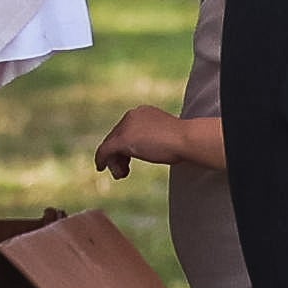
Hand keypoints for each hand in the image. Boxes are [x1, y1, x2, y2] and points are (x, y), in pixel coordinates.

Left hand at [95, 104, 225, 178]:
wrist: (186, 139)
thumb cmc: (183, 141)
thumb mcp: (166, 136)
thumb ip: (154, 138)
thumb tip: (151, 149)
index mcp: (142, 112)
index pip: (126, 129)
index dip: (125, 148)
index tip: (129, 161)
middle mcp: (132, 115)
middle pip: (116, 136)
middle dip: (118, 155)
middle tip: (123, 171)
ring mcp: (126, 127)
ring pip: (110, 145)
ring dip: (114, 161)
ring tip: (121, 175)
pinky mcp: (122, 139)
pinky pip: (105, 150)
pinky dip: (102, 160)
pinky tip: (101, 168)